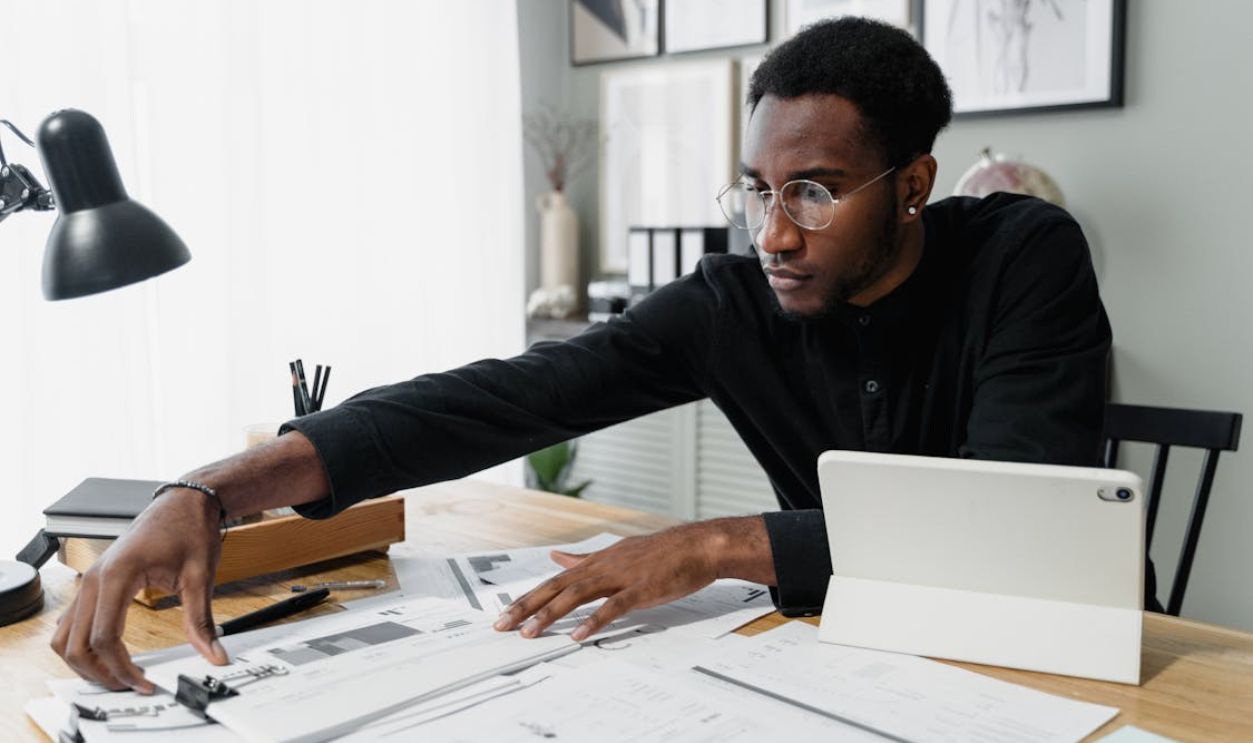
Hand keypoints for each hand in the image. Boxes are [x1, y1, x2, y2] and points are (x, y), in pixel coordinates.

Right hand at [50, 489, 228, 692]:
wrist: (183, 501)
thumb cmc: (189, 528)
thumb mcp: (200, 575)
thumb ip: (201, 619)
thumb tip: (214, 652)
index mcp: (118, 575)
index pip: (103, 638)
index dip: (121, 668)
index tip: (144, 683)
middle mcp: (94, 578)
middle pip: (75, 643)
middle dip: (99, 672)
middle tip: (131, 686)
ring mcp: (89, 579)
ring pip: (65, 636)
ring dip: (85, 662)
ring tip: (118, 675)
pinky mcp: (93, 582)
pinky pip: (71, 622)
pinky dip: (81, 644)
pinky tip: (108, 655)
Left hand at [493, 516, 774, 641]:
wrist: (698, 546)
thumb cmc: (662, 553)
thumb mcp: (617, 551)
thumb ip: (585, 559)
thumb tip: (556, 557)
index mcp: (597, 561)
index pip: (554, 580)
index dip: (528, 597)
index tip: (505, 612)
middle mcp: (602, 567)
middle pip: (556, 587)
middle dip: (526, 606)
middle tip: (501, 624)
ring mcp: (620, 577)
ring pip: (576, 596)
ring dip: (550, 614)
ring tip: (529, 633)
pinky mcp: (640, 590)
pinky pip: (612, 608)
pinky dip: (593, 621)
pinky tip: (577, 635)